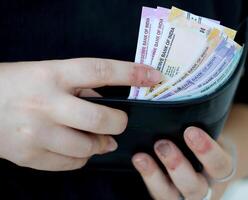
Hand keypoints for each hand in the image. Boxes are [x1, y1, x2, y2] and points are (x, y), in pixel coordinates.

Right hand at [0, 58, 160, 170]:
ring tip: (99, 138)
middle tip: (120, 123)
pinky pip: (70, 164)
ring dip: (100, 144)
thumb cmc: (17, 84)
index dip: (131, 74)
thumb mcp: (47, 73)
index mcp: (52, 75)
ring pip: (87, 148)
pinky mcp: (29, 156)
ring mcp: (36, 133)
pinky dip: (81, 157)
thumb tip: (109, 101)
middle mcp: (45, 104)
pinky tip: (76, 148)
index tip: (154, 77)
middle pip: (100, 119)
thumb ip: (79, 86)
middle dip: (119, 123)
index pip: (100, 71)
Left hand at [132, 127, 234, 199]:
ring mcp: (182, 195)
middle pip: (194, 187)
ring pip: (170, 195)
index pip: (220, 165)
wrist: (202, 161)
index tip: (191, 131)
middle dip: (177, 165)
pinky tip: (138, 160)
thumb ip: (202, 127)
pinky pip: (156, 193)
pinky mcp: (165, 195)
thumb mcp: (211, 134)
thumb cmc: (205, 141)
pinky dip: (146, 177)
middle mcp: (203, 187)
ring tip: (141, 157)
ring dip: (154, 176)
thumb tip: (180, 105)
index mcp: (220, 169)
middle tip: (162, 144)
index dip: (207, 151)